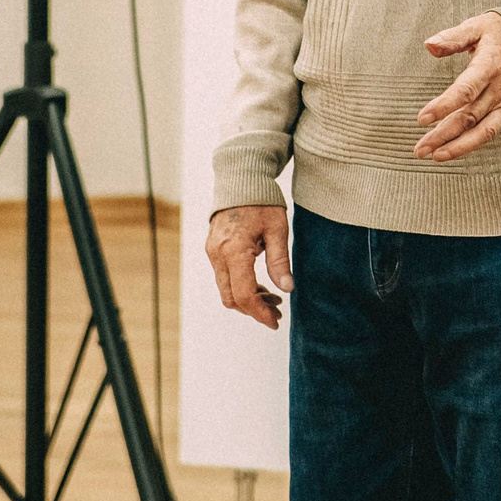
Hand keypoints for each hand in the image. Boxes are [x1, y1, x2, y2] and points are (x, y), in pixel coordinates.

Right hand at [205, 205, 291, 328]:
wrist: (241, 179)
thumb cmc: (262, 200)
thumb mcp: (277, 228)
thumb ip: (280, 260)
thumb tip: (287, 289)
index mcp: (234, 250)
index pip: (244, 294)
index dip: (259, 313)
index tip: (275, 321)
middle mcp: (218, 254)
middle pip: (232, 298)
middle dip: (254, 310)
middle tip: (277, 311)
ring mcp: (213, 252)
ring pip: (226, 290)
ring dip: (248, 299)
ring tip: (273, 298)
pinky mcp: (213, 250)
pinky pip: (224, 277)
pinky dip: (241, 286)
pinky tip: (260, 285)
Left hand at [416, 12, 500, 161]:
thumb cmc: (500, 32)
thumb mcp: (477, 26)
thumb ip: (453, 38)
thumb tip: (429, 45)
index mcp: (489, 65)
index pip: (465, 91)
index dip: (444, 106)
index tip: (422, 119)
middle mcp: (499, 88)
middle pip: (469, 117)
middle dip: (443, 135)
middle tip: (419, 149)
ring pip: (481, 131)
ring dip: (457, 147)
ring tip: (434, 156)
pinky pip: (490, 131)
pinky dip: (471, 143)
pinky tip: (451, 150)